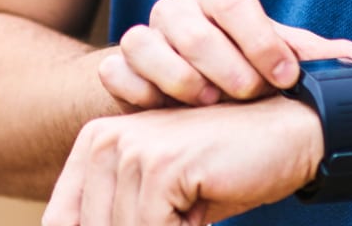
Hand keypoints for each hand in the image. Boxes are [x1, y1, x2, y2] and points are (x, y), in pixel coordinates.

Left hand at [43, 96, 322, 225]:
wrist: (289, 133)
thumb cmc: (227, 173)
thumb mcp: (161, 204)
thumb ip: (120, 219)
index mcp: (93, 145)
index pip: (62, 221)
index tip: (147, 224)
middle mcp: (101, 139)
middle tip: (184, 217)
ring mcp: (129, 148)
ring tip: (195, 211)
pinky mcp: (160, 164)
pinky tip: (204, 213)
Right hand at [98, 0, 351, 108]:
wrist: (193, 94)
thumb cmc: (247, 72)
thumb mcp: (285, 65)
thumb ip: (328, 62)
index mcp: (218, 0)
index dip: (257, 36)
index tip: (283, 75)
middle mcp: (177, 12)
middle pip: (183, 19)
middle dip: (218, 57)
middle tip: (246, 93)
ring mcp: (144, 40)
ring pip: (142, 41)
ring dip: (175, 73)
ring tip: (208, 102)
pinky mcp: (119, 71)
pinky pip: (114, 71)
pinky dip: (135, 89)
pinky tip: (162, 110)